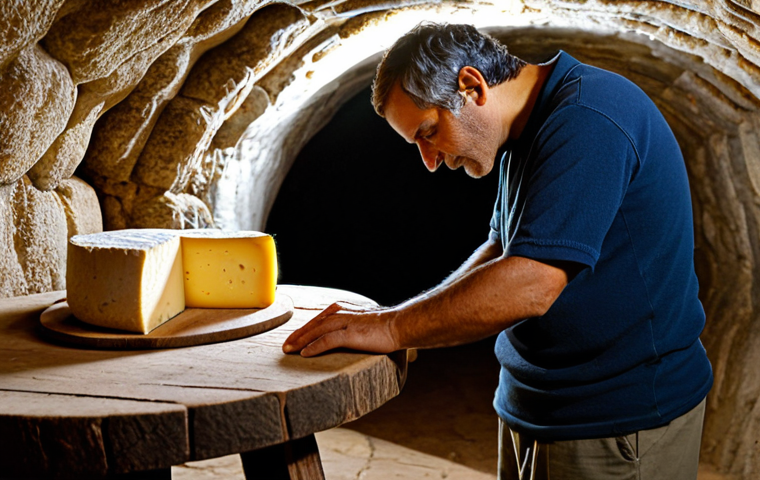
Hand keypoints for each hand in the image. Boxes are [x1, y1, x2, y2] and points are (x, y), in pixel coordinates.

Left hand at [282, 302, 398, 356]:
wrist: (398, 326)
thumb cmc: (383, 327)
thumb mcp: (361, 322)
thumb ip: (349, 326)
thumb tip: (342, 336)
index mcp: (342, 309)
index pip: (318, 319)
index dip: (304, 329)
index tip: (293, 339)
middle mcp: (341, 313)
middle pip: (313, 324)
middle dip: (297, 335)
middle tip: (285, 346)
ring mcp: (345, 322)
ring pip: (316, 331)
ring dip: (301, 341)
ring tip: (289, 350)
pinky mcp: (350, 333)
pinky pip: (327, 340)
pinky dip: (314, 347)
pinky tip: (305, 354)